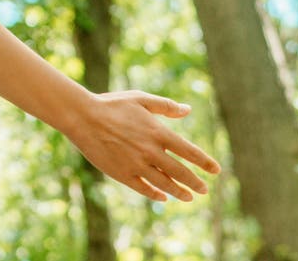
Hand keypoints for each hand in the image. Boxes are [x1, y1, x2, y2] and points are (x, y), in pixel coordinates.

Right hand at [61, 90, 222, 202]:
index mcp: (158, 132)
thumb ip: (166, 106)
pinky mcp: (122, 174)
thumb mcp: (140, 99)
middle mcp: (151, 152)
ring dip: (179, 192)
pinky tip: (162, 197)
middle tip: (204, 190)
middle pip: (180, 172)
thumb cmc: (111, 105)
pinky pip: (143, 189)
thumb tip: (187, 110)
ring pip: (164, 184)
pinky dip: (155, 194)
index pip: (190, 152)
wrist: (82, 117)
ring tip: (188, 198)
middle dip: (195, 183)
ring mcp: (136, 165)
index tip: (216, 171)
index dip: (205, 162)